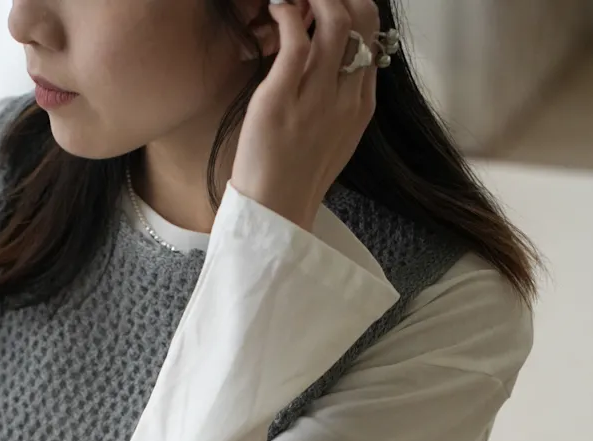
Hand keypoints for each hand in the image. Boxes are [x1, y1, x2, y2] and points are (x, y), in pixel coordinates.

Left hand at [231, 0, 380, 231]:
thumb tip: (331, 53)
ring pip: (335, 21)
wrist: (275, 212)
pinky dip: (287, 13)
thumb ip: (340, 95)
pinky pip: (295, 40)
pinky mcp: (281, 100)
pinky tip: (277, 11)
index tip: (331, 1)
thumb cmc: (296, 174)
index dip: (355, 6)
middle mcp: (346, 98)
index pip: (373, 36)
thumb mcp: (334, 135)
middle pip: (363, 19)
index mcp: (362, 105)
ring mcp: (316, 99)